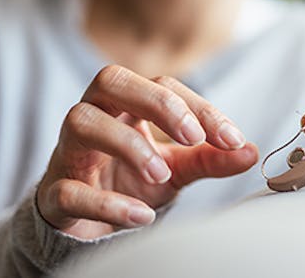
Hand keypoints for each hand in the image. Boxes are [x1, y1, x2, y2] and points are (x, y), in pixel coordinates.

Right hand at [37, 65, 257, 238]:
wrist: (86, 224)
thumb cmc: (127, 182)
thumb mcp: (175, 167)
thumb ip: (209, 157)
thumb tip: (250, 151)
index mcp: (124, 105)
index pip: (161, 85)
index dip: (197, 107)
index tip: (232, 139)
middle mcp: (93, 117)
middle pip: (111, 80)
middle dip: (155, 103)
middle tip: (191, 136)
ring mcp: (68, 153)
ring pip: (81, 121)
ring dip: (127, 145)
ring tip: (162, 175)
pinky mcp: (54, 194)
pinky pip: (69, 189)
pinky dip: (106, 203)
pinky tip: (140, 216)